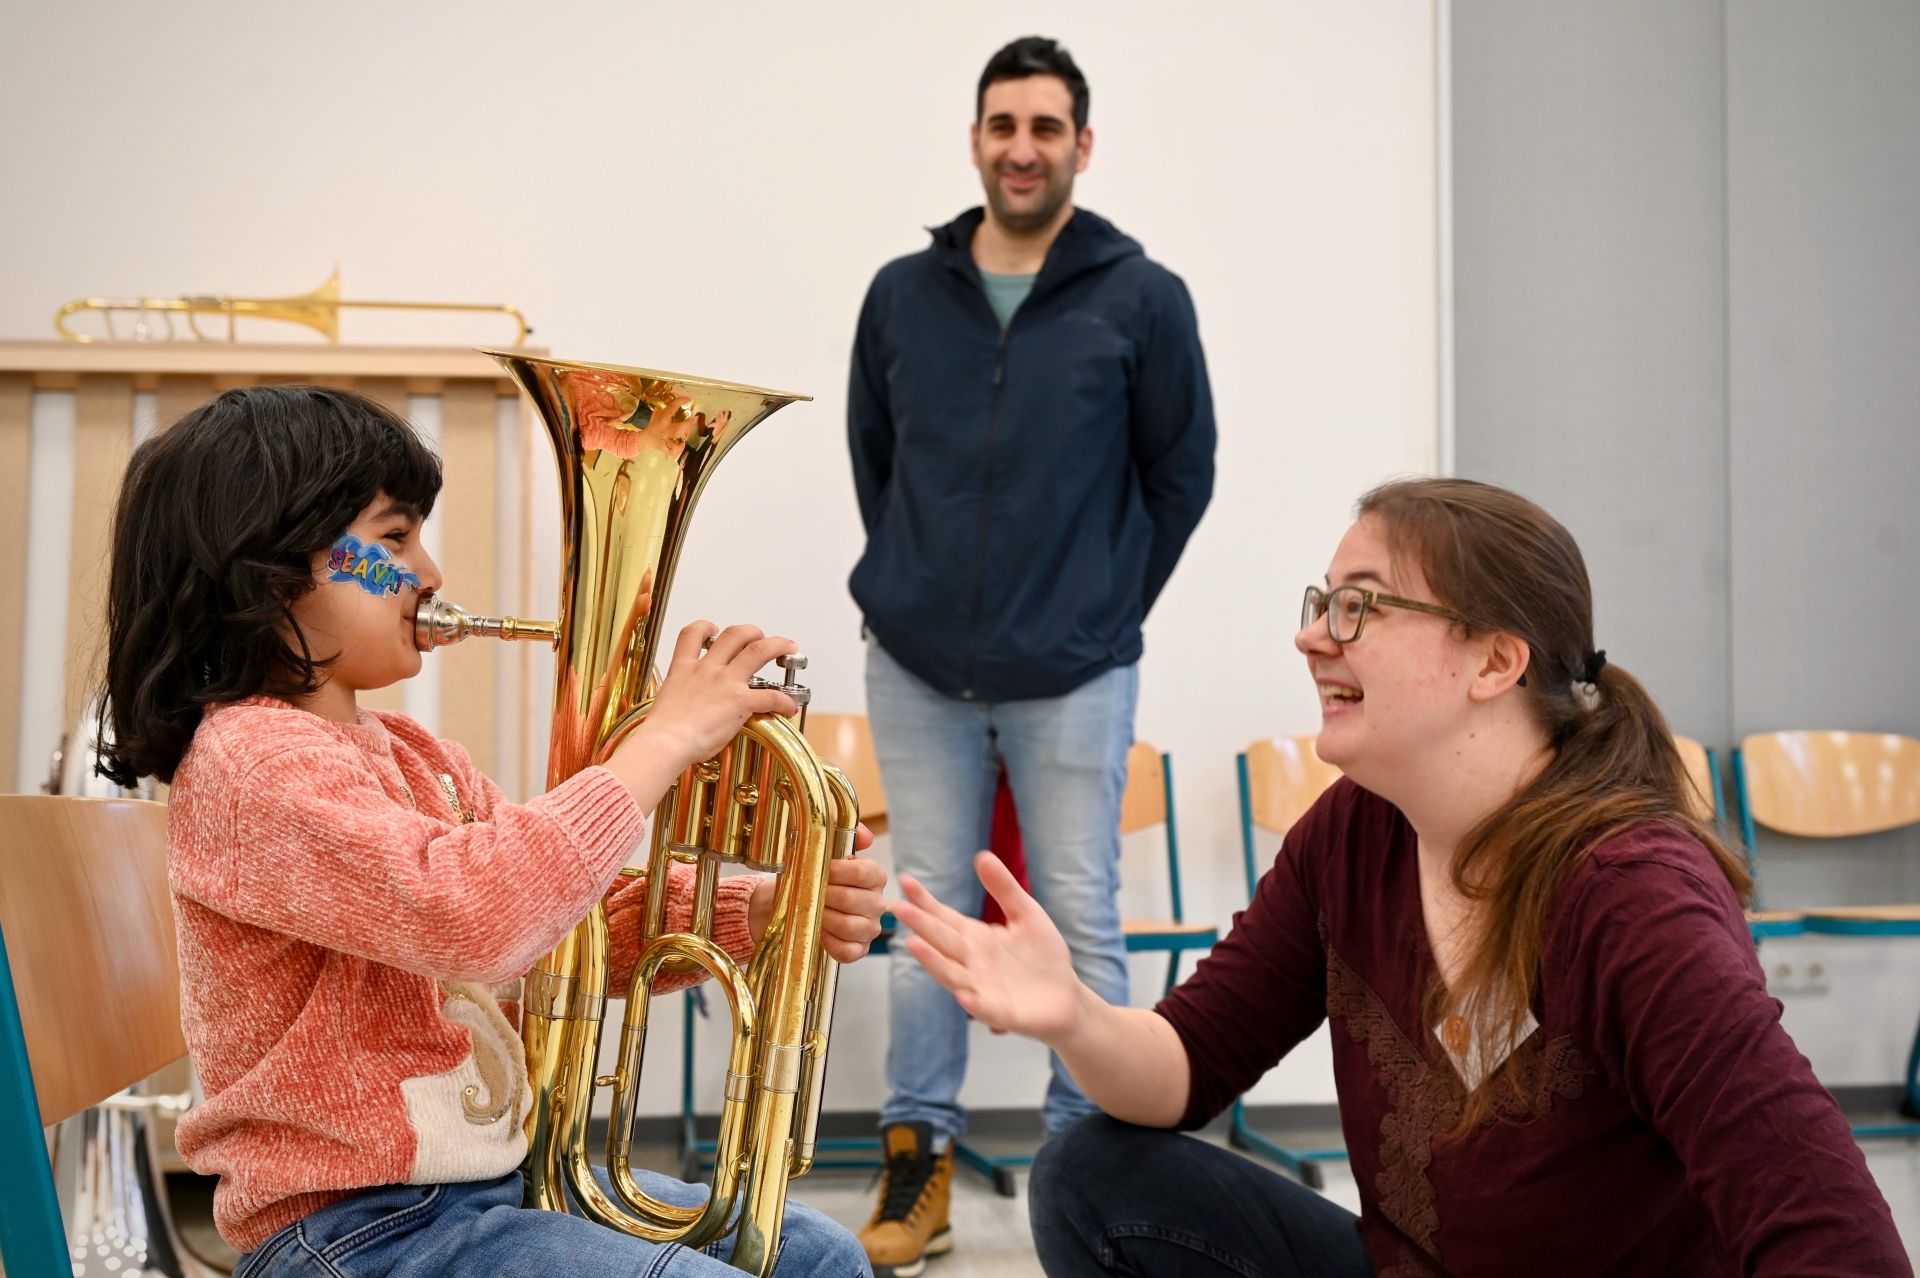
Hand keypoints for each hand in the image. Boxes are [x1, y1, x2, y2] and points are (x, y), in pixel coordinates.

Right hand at [611, 622, 796, 782]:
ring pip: (758, 651)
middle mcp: (707, 669)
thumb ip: (683, 697)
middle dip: (751, 632)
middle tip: (760, 637)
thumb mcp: (667, 703)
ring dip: (777, 645)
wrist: (666, 742)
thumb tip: (691, 710)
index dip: (705, 627)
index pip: (692, 633)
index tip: (713, 629)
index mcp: (684, 668)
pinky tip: (788, 706)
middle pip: (734, 635)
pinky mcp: (740, 701)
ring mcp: (725, 683)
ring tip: (788, 647)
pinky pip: (771, 696)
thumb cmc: (662, 732)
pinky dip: (783, 700)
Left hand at [748, 830, 886, 962]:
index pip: (862, 872)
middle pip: (850, 900)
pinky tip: (819, 931)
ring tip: (811, 910)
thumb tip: (866, 836)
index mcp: (875, 876)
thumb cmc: (815, 875)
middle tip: (808, 892)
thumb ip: (846, 834)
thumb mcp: (827, 850)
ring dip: (823, 918)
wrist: (795, 900)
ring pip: (847, 926)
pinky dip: (828, 941)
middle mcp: (878, 903)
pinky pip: (846, 950)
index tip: (818, 870)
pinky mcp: (860, 949)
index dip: (835, 872)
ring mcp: (870, 928)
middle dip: (823, 896)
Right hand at [891, 851, 1086, 1043]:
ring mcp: (982, 988)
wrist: (1067, 997)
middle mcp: (971, 962)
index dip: (924, 900)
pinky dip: (973, 1003)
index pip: (943, 917)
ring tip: (914, 944)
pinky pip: (984, 1008)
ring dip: (933, 961)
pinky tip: (964, 996)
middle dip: (920, 925)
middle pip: (941, 941)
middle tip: (897, 907)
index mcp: (975, 938)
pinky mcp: (1001, 1012)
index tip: (905, 880)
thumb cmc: (1043, 956)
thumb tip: (982, 856)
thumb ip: (1004, 888)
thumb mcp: (1026, 914)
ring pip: (951, 974)